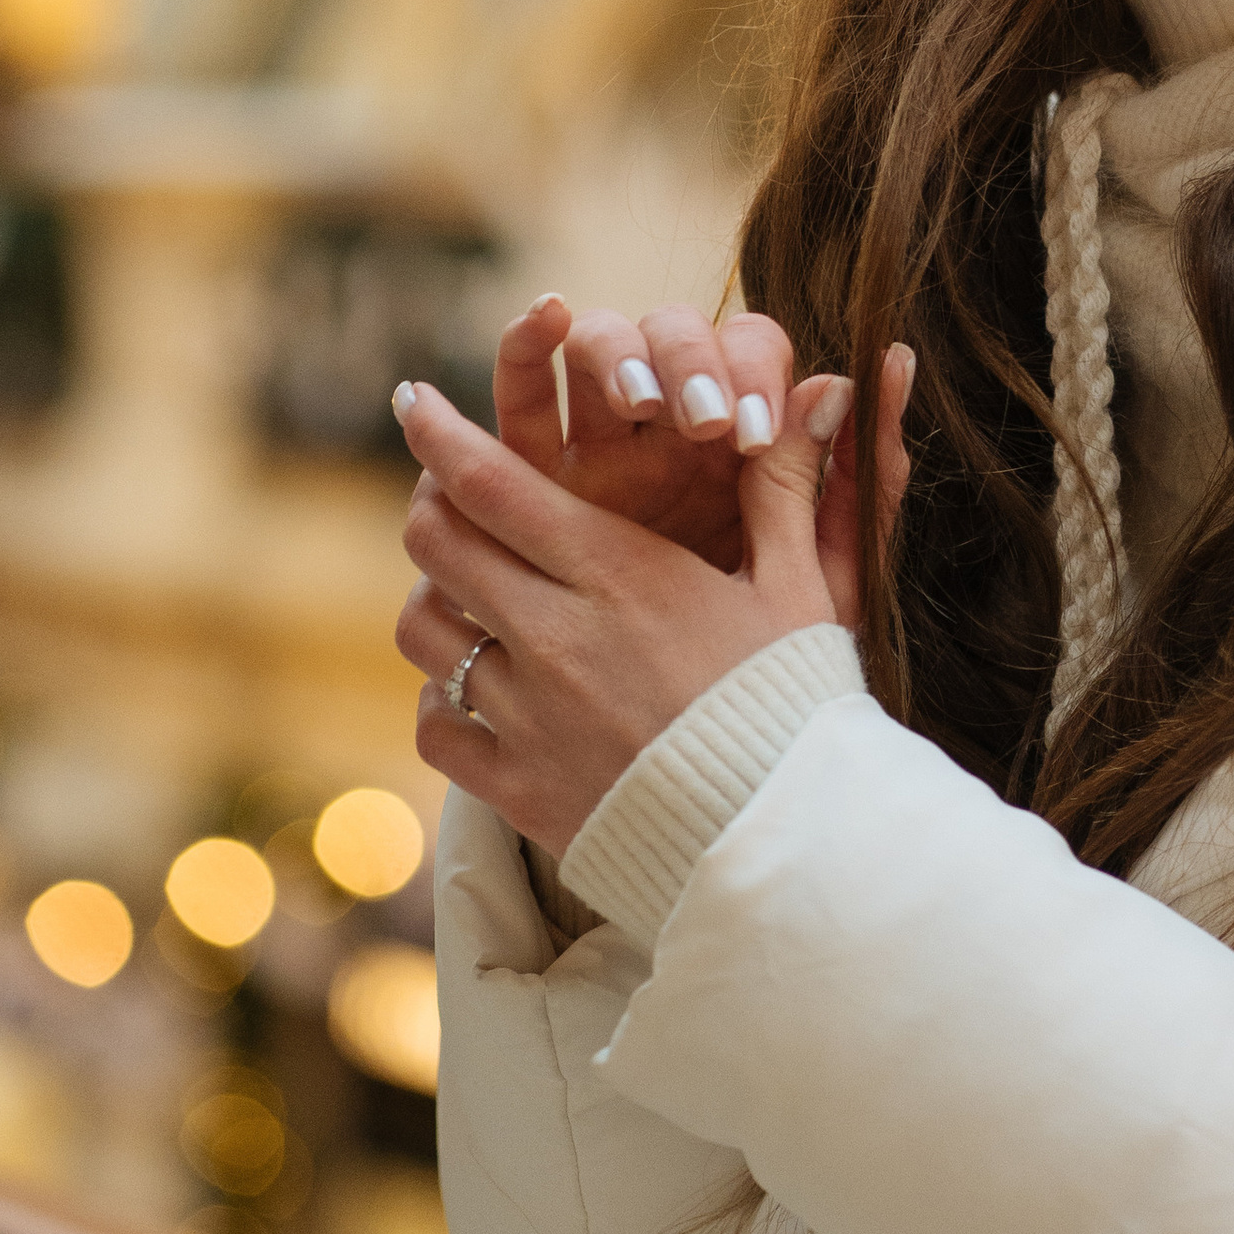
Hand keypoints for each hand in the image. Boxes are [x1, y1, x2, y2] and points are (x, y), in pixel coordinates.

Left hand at [392, 325, 896, 852]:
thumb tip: (821, 390)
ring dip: (437, 600)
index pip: (492, 484)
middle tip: (449, 493)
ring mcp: (526, 715)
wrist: (781, 843)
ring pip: (423, 629)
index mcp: (620, 573)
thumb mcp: (801, 586)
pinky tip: (477, 688)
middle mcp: (556, 635)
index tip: (412, 398)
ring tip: (469, 594)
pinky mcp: (515, 786)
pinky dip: (444, 698)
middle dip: (433, 504)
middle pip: (439, 543)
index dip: (438, 433)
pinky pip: (436, 723)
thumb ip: (786, 487)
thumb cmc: (796, 703)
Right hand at [491, 293, 912, 630]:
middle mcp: (668, 420)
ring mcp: (595, 436)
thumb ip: (861, 476)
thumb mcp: (822, 578)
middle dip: (689, 360)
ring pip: (594, 342)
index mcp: (740, 435)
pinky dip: (523, 343)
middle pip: (672, 332)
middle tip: (707, 420)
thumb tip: (896, 361)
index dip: (753, 370)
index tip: (758, 431)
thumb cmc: (757, 656)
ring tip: (640, 397)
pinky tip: (542, 322)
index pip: (749, 348)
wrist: (680, 731)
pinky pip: (518, 389)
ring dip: (616, 350)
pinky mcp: (529, 468)